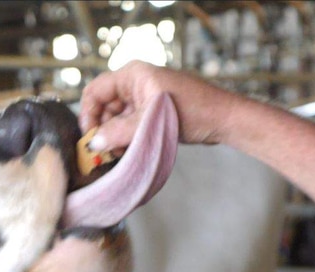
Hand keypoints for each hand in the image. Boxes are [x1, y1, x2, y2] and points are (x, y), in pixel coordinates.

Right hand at [79, 61, 241, 150]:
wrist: (225, 119)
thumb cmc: (194, 111)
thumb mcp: (152, 121)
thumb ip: (120, 132)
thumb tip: (94, 143)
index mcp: (133, 74)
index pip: (96, 91)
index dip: (89, 114)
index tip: (89, 137)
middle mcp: (136, 83)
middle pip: (106, 107)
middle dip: (103, 129)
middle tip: (103, 152)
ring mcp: (146, 98)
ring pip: (118, 119)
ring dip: (115, 137)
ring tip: (118, 154)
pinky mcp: (154, 113)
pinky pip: (132, 125)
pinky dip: (128, 138)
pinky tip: (129, 152)